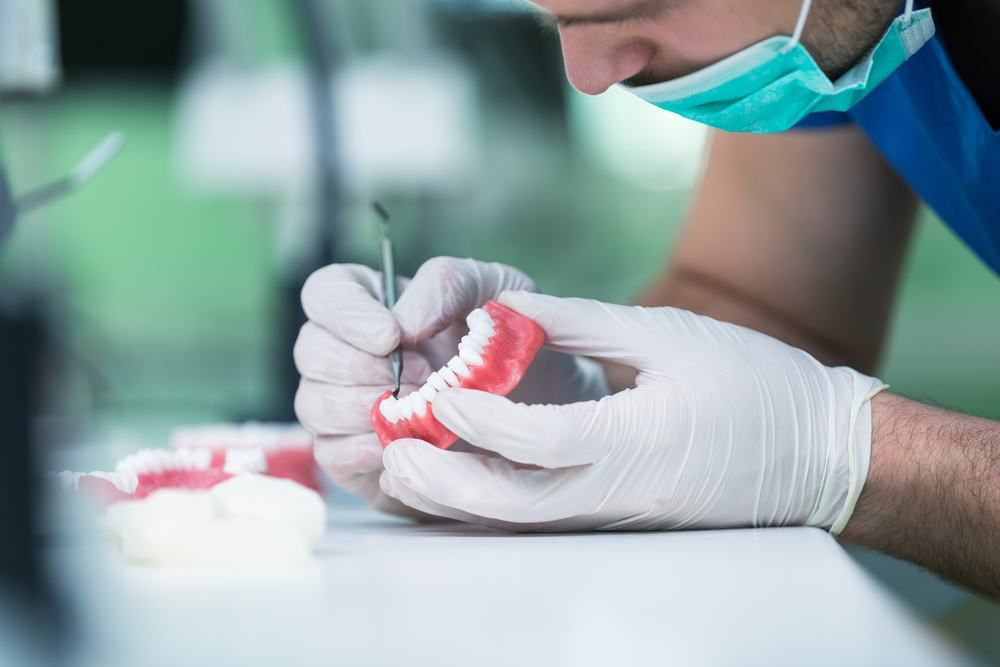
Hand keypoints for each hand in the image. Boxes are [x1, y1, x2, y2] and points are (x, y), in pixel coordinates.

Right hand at [294, 258, 607, 518]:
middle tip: (422, 380)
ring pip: (315, 404)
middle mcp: (344, 352)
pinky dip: (370, 449)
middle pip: (311, 350)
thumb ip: (447, 284)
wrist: (536, 415)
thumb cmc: (510, 346)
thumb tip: (402, 321)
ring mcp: (340, 407)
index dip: (346, 313)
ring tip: (423, 412)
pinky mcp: (352, 458)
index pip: (325, 293)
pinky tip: (411, 444)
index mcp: (371, 303)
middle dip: (363, 368)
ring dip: (368, 409)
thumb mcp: (495, 291)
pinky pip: (334, 454)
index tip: (390, 335)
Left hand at [379, 292, 886, 531]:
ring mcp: (620, 516)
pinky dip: (493, 504)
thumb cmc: (755, 386)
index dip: (481, 416)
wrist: (820, 455)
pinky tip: (461, 478)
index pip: (542, 439)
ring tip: (408, 465)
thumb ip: (582, 323)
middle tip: (392, 450)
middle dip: (444, 482)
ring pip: (521, 522)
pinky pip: (543, 520)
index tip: (438, 390)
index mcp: (639, 441)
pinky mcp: (621, 519)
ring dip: (459, 499)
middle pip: (513, 505)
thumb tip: (507, 311)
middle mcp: (622, 492)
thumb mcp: (669, 335)